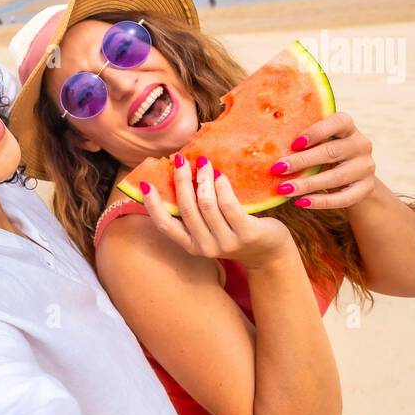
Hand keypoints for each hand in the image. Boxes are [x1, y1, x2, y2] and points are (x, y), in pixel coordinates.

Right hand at [141, 154, 292, 268]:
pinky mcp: (247, 234)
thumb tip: (178, 179)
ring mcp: (226, 242)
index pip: (165, 226)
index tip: (146, 183)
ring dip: (203, 179)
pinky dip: (221, 186)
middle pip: (187, 209)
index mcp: (191, 245)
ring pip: (207, 204)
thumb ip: (195, 214)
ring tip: (204, 162)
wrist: (269, 254)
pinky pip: (229, 205)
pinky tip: (220, 174)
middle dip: (181, 181)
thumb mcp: (210, 230)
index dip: (153, 205)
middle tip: (180, 161)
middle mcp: (205, 247)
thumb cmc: (235, 234)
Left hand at [269, 111, 374, 209]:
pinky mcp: (366, 189)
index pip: (339, 121)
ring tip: (284, 189)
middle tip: (277, 169)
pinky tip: (301, 202)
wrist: (354, 177)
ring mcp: (366, 167)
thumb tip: (264, 144)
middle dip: (302, 161)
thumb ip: (302, 140)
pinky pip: (344, 198)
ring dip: (308, 184)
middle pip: (331, 152)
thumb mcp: (319, 142)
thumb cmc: (325, 154)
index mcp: (348, 127)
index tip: (293, 144)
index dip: (317, 132)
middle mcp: (361, 144)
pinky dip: (321, 202)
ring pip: (337, 177)